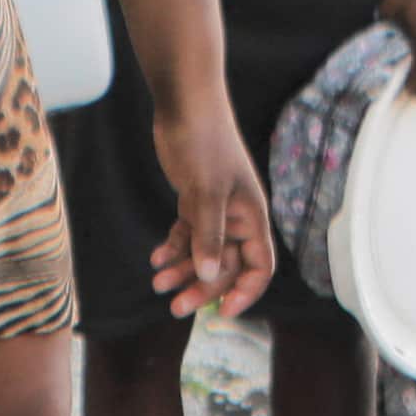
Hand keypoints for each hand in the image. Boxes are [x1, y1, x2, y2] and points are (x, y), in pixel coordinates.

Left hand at [145, 111, 274, 321]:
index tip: (222, 312)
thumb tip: (207, 275)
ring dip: (183, 272)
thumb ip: (208, 235)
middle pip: (226, 266)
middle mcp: (237, 218)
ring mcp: (215, 210)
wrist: (185, 104)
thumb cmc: (205, 141)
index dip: (244, 292)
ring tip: (158, 284)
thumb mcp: (207, 191)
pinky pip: (186, 236)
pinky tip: (156, 259)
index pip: (259, 266)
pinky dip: (173, 249)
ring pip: (203, 254)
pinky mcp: (193, 201)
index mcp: (251, 216)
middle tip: (176, 307)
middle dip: (202, 287)